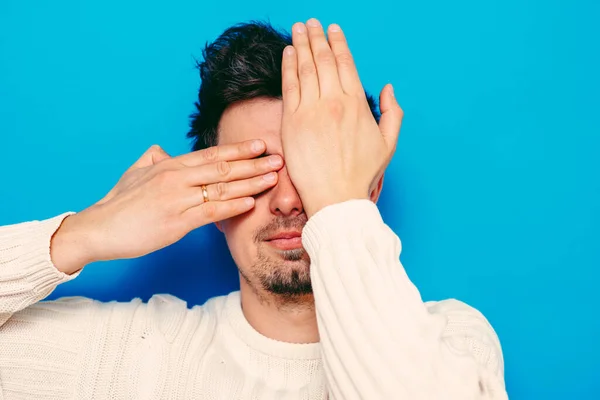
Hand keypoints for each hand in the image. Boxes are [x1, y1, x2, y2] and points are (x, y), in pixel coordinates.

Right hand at [50, 141, 282, 273]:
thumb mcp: (135, 171)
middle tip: (279, 158)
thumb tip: (164, 151)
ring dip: (251, 182)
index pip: (211, 154)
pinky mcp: (176, 222)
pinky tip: (251, 202)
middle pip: (223, 167)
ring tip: (274, 178)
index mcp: (170, 165)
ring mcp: (177, 199)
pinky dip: (233, 207)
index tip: (260, 145)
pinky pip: (210, 212)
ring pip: (221, 188)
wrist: (98, 228)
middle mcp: (176, 178)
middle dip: (254, 163)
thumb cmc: (118, 202)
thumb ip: (153, 158)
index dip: (238, 150)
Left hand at [280, 19, 403, 216]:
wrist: (336, 198)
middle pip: (324, 61)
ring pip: (306, 69)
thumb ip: (391, 112)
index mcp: (356, 105)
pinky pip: (289, 87)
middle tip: (311, 22)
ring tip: (298, 29)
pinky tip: (287, 53)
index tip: (333, 29)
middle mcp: (333, 102)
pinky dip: (288, 67)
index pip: (346, 64)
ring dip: (301, 45)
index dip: (338, 43)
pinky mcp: (291, 123)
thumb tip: (387, 87)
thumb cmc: (362, 174)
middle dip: (317, 37)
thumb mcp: (388, 144)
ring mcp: (310, 111)